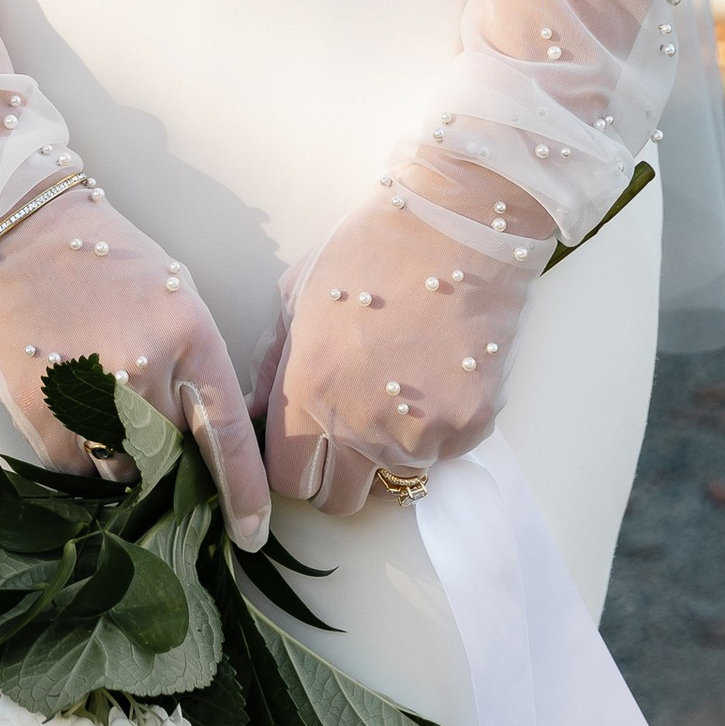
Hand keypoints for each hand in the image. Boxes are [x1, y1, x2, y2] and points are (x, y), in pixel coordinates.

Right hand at [0, 190, 272, 546]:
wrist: (16, 231)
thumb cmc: (101, 258)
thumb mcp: (170, 293)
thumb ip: (192, 364)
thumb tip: (205, 439)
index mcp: (189, 335)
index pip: (228, 433)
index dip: (244, 492)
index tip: (250, 533)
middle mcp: (144, 371)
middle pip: (174, 458)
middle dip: (170, 460)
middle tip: (147, 432)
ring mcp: (91, 398)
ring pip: (125, 470)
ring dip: (122, 455)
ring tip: (99, 404)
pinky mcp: (43, 418)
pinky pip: (78, 471)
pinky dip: (80, 455)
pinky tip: (69, 410)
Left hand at [259, 178, 555, 518]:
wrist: (456, 225)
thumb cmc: (369, 249)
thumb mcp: (298, 293)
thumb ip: (273, 361)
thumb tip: (254, 409)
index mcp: (309, 391)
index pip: (288, 480)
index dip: (294, 466)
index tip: (305, 448)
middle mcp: (361, 424)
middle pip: (338, 500)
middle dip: (337, 475)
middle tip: (349, 431)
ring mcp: (421, 430)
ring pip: (395, 478)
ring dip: (390, 450)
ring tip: (399, 388)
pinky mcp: (470, 425)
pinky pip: (444, 453)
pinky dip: (438, 430)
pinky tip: (436, 375)